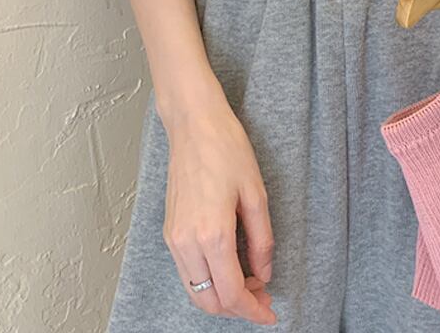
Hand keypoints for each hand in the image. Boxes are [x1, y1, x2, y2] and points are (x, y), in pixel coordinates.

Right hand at [160, 94, 276, 324]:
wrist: (194, 124)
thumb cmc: (226, 149)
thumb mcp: (256, 193)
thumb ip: (262, 239)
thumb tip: (263, 273)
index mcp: (212, 234)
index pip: (232, 293)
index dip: (253, 310)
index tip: (271, 314)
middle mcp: (186, 242)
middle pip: (209, 301)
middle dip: (238, 308)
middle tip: (263, 297)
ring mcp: (173, 238)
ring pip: (195, 290)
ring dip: (222, 296)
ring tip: (250, 281)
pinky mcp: (168, 230)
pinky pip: (187, 272)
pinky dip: (207, 281)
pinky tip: (229, 266)